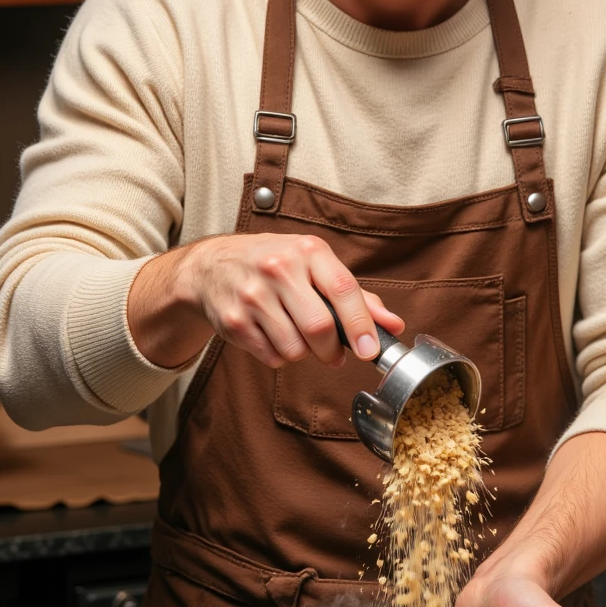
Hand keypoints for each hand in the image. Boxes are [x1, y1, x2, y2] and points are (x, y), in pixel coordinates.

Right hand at [129, 231, 403, 370]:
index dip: (361, 324)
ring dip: (303, 352)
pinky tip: (271, 334)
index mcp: (308, 250)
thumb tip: (394, 327)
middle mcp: (279, 268)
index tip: (370, 350)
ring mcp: (253, 294)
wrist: (212, 266)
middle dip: (332, 350)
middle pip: (319, 327)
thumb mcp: (315, 266)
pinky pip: (271, 356)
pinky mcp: (233, 320)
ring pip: (295, 348)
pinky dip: (279, 355)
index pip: (343, 289)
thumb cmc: (275, 264)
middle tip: (334, 354)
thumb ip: (357, 297)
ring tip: (294, 334)